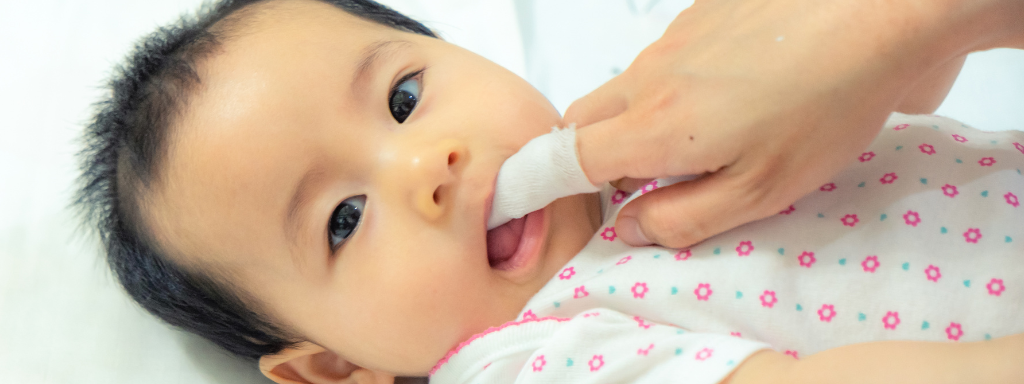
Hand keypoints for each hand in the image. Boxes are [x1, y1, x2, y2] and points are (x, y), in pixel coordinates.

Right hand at [565, 0, 1023, 247]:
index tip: (555, 200)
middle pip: (583, 120)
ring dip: (640, 120)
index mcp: (655, 128)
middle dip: (594, 156)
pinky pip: (663, 59)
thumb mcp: (760, 192)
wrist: (875, 14)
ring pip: (626, 88)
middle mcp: (648, 77)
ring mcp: (671, 39)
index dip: (549, 185)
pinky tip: (735, 90)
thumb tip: (629, 227)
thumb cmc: (825, 107)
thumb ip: (682, 219)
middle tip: (644, 181)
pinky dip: (675, 84)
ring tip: (709, 136)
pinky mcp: (699, 14)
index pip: (567, 159)